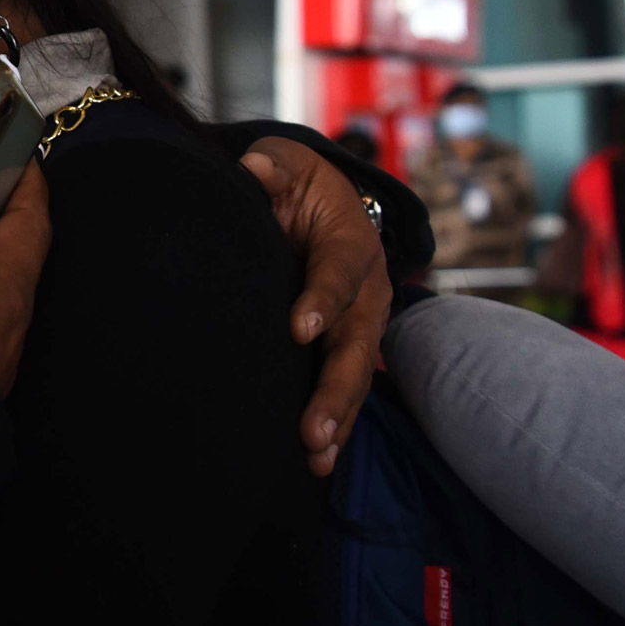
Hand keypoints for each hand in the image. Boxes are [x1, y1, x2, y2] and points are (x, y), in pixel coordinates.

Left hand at [241, 137, 392, 476]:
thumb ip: (272, 168)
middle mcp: (369, 288)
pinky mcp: (351, 345)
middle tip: (313, 426)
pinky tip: (317, 463)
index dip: (322, 298)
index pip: (339, 271)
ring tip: (316, 454)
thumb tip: (255, 172)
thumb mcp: (285, 162)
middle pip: (356, 339)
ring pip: (357, 372)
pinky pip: (349, 387)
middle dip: (336, 384)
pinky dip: (338, 423)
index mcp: (351, 241)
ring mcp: (365, 322)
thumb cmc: (297, 182)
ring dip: (339, 415)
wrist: (327, 202)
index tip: (299, 329)